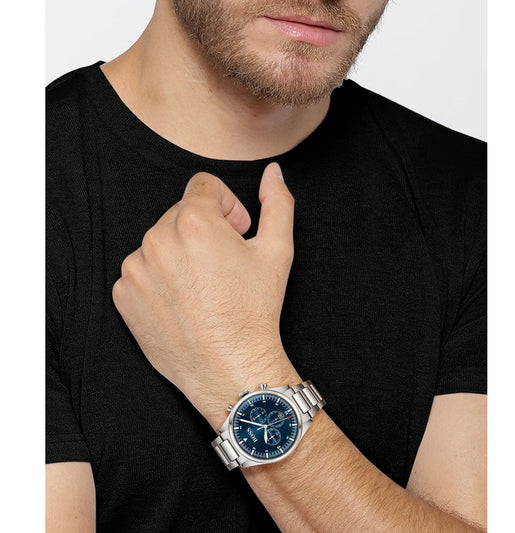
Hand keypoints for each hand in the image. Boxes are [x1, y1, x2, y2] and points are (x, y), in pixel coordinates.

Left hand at [112, 162, 301, 428]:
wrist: (229, 368)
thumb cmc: (254, 311)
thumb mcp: (277, 252)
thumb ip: (278, 203)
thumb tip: (273, 172)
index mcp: (193, 221)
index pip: (203, 185)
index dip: (226, 206)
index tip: (235, 233)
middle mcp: (157, 239)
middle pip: (180, 214)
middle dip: (203, 229)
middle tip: (223, 264)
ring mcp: (135, 269)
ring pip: (159, 241)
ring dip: (180, 253)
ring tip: (202, 286)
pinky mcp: (123, 295)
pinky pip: (140, 271)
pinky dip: (158, 279)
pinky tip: (182, 302)